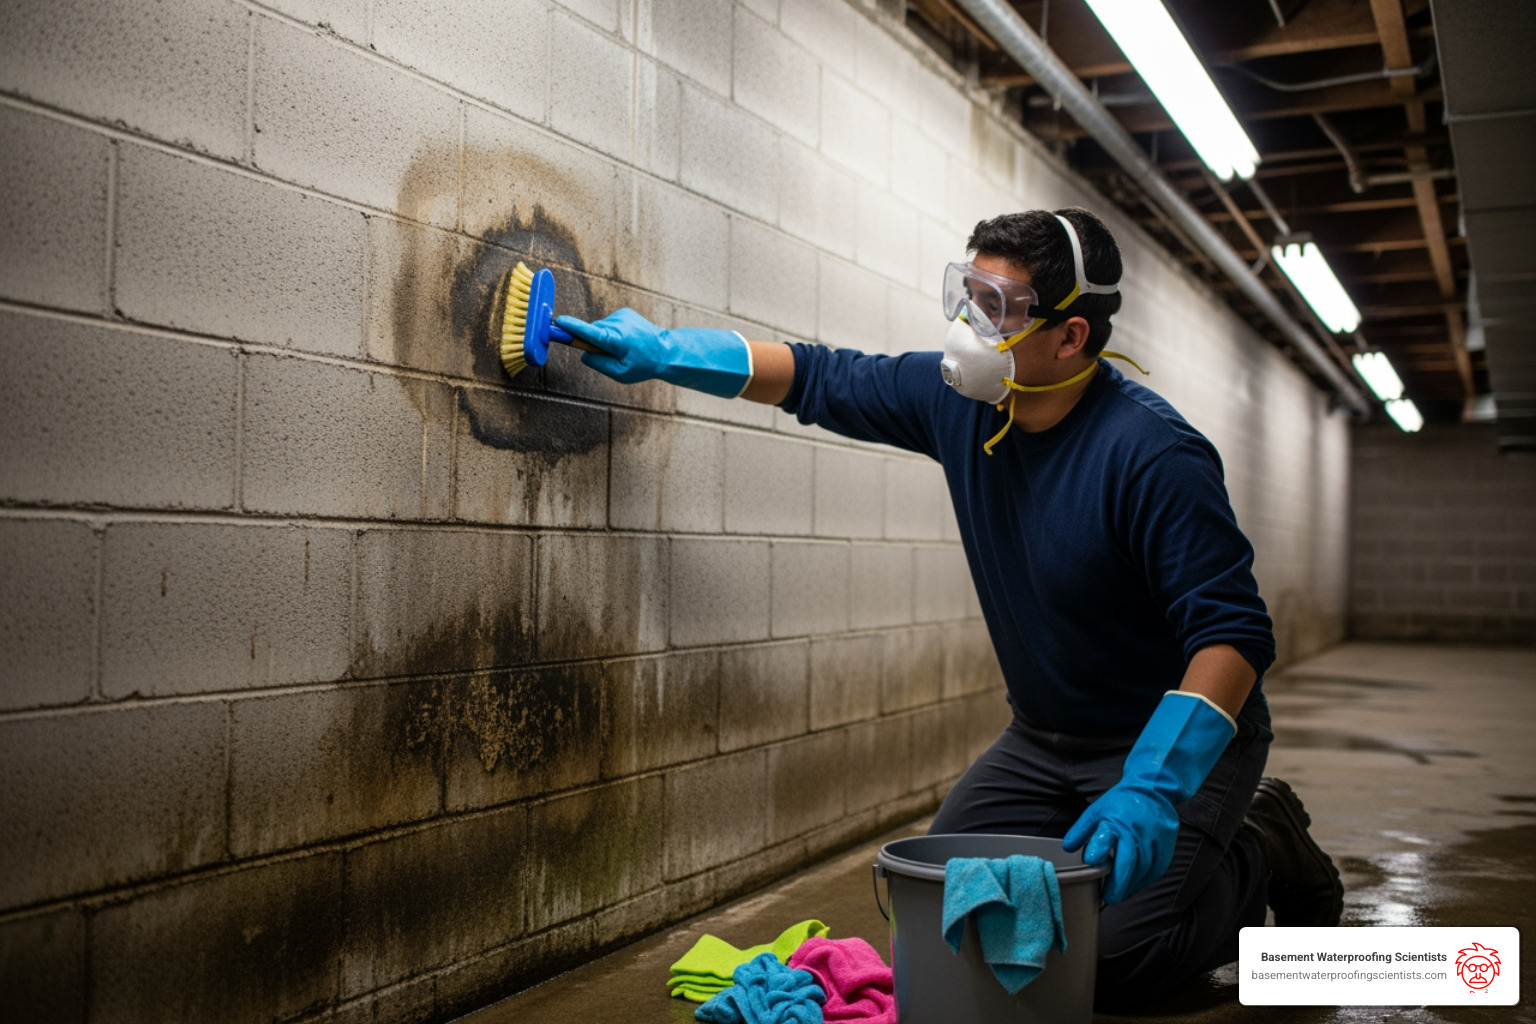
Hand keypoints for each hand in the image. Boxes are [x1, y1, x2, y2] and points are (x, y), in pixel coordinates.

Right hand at [555, 309, 751, 398]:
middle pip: (592, 332)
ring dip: (604, 338)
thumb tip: (583, 354)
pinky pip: (608, 323)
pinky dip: (612, 332)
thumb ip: (597, 364)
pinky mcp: (624, 312)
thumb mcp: (619, 374)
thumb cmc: (643, 365)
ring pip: (600, 328)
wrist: (666, 350)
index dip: (572, 327)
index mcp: (616, 340)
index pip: (589, 332)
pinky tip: (626, 339)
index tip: (559, 322)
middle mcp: (617, 324)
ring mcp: (621, 315)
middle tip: (610, 355)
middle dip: (593, 342)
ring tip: (623, 348)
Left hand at [1062, 785, 1178, 904]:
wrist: (1153, 788)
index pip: (1106, 836)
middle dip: (1118, 882)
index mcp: (1115, 819)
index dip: (1097, 849)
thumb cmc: (1121, 803)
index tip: (1090, 863)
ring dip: (1131, 885)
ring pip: (1144, 868)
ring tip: (1120, 895)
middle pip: (1129, 860)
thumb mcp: (1097, 811)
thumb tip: (1068, 848)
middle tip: (1109, 897)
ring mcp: (1154, 837)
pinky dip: (1145, 880)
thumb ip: (1082, 830)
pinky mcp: (1166, 844)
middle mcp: (1136, 829)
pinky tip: (1135, 887)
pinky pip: (1157, 868)